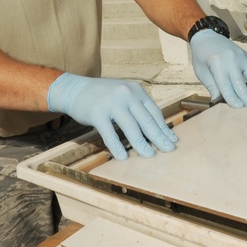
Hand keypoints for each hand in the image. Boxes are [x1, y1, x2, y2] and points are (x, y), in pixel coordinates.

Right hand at [46, 73, 176, 159]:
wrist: (74, 89)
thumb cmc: (102, 95)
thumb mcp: (123, 94)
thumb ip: (137, 107)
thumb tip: (156, 128)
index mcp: (136, 90)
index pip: (154, 112)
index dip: (164, 127)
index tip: (172, 139)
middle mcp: (126, 94)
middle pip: (146, 120)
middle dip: (159, 137)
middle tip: (169, 149)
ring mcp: (112, 103)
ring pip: (131, 127)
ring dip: (141, 144)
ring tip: (150, 155)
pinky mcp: (97, 113)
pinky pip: (110, 133)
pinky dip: (117, 146)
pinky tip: (123, 157)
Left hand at [190, 30, 246, 107]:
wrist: (207, 37)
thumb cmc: (201, 57)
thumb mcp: (201, 72)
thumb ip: (212, 86)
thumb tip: (219, 102)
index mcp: (216, 63)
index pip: (226, 85)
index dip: (232, 97)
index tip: (239, 108)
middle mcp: (231, 59)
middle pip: (240, 82)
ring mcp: (241, 56)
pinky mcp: (246, 56)